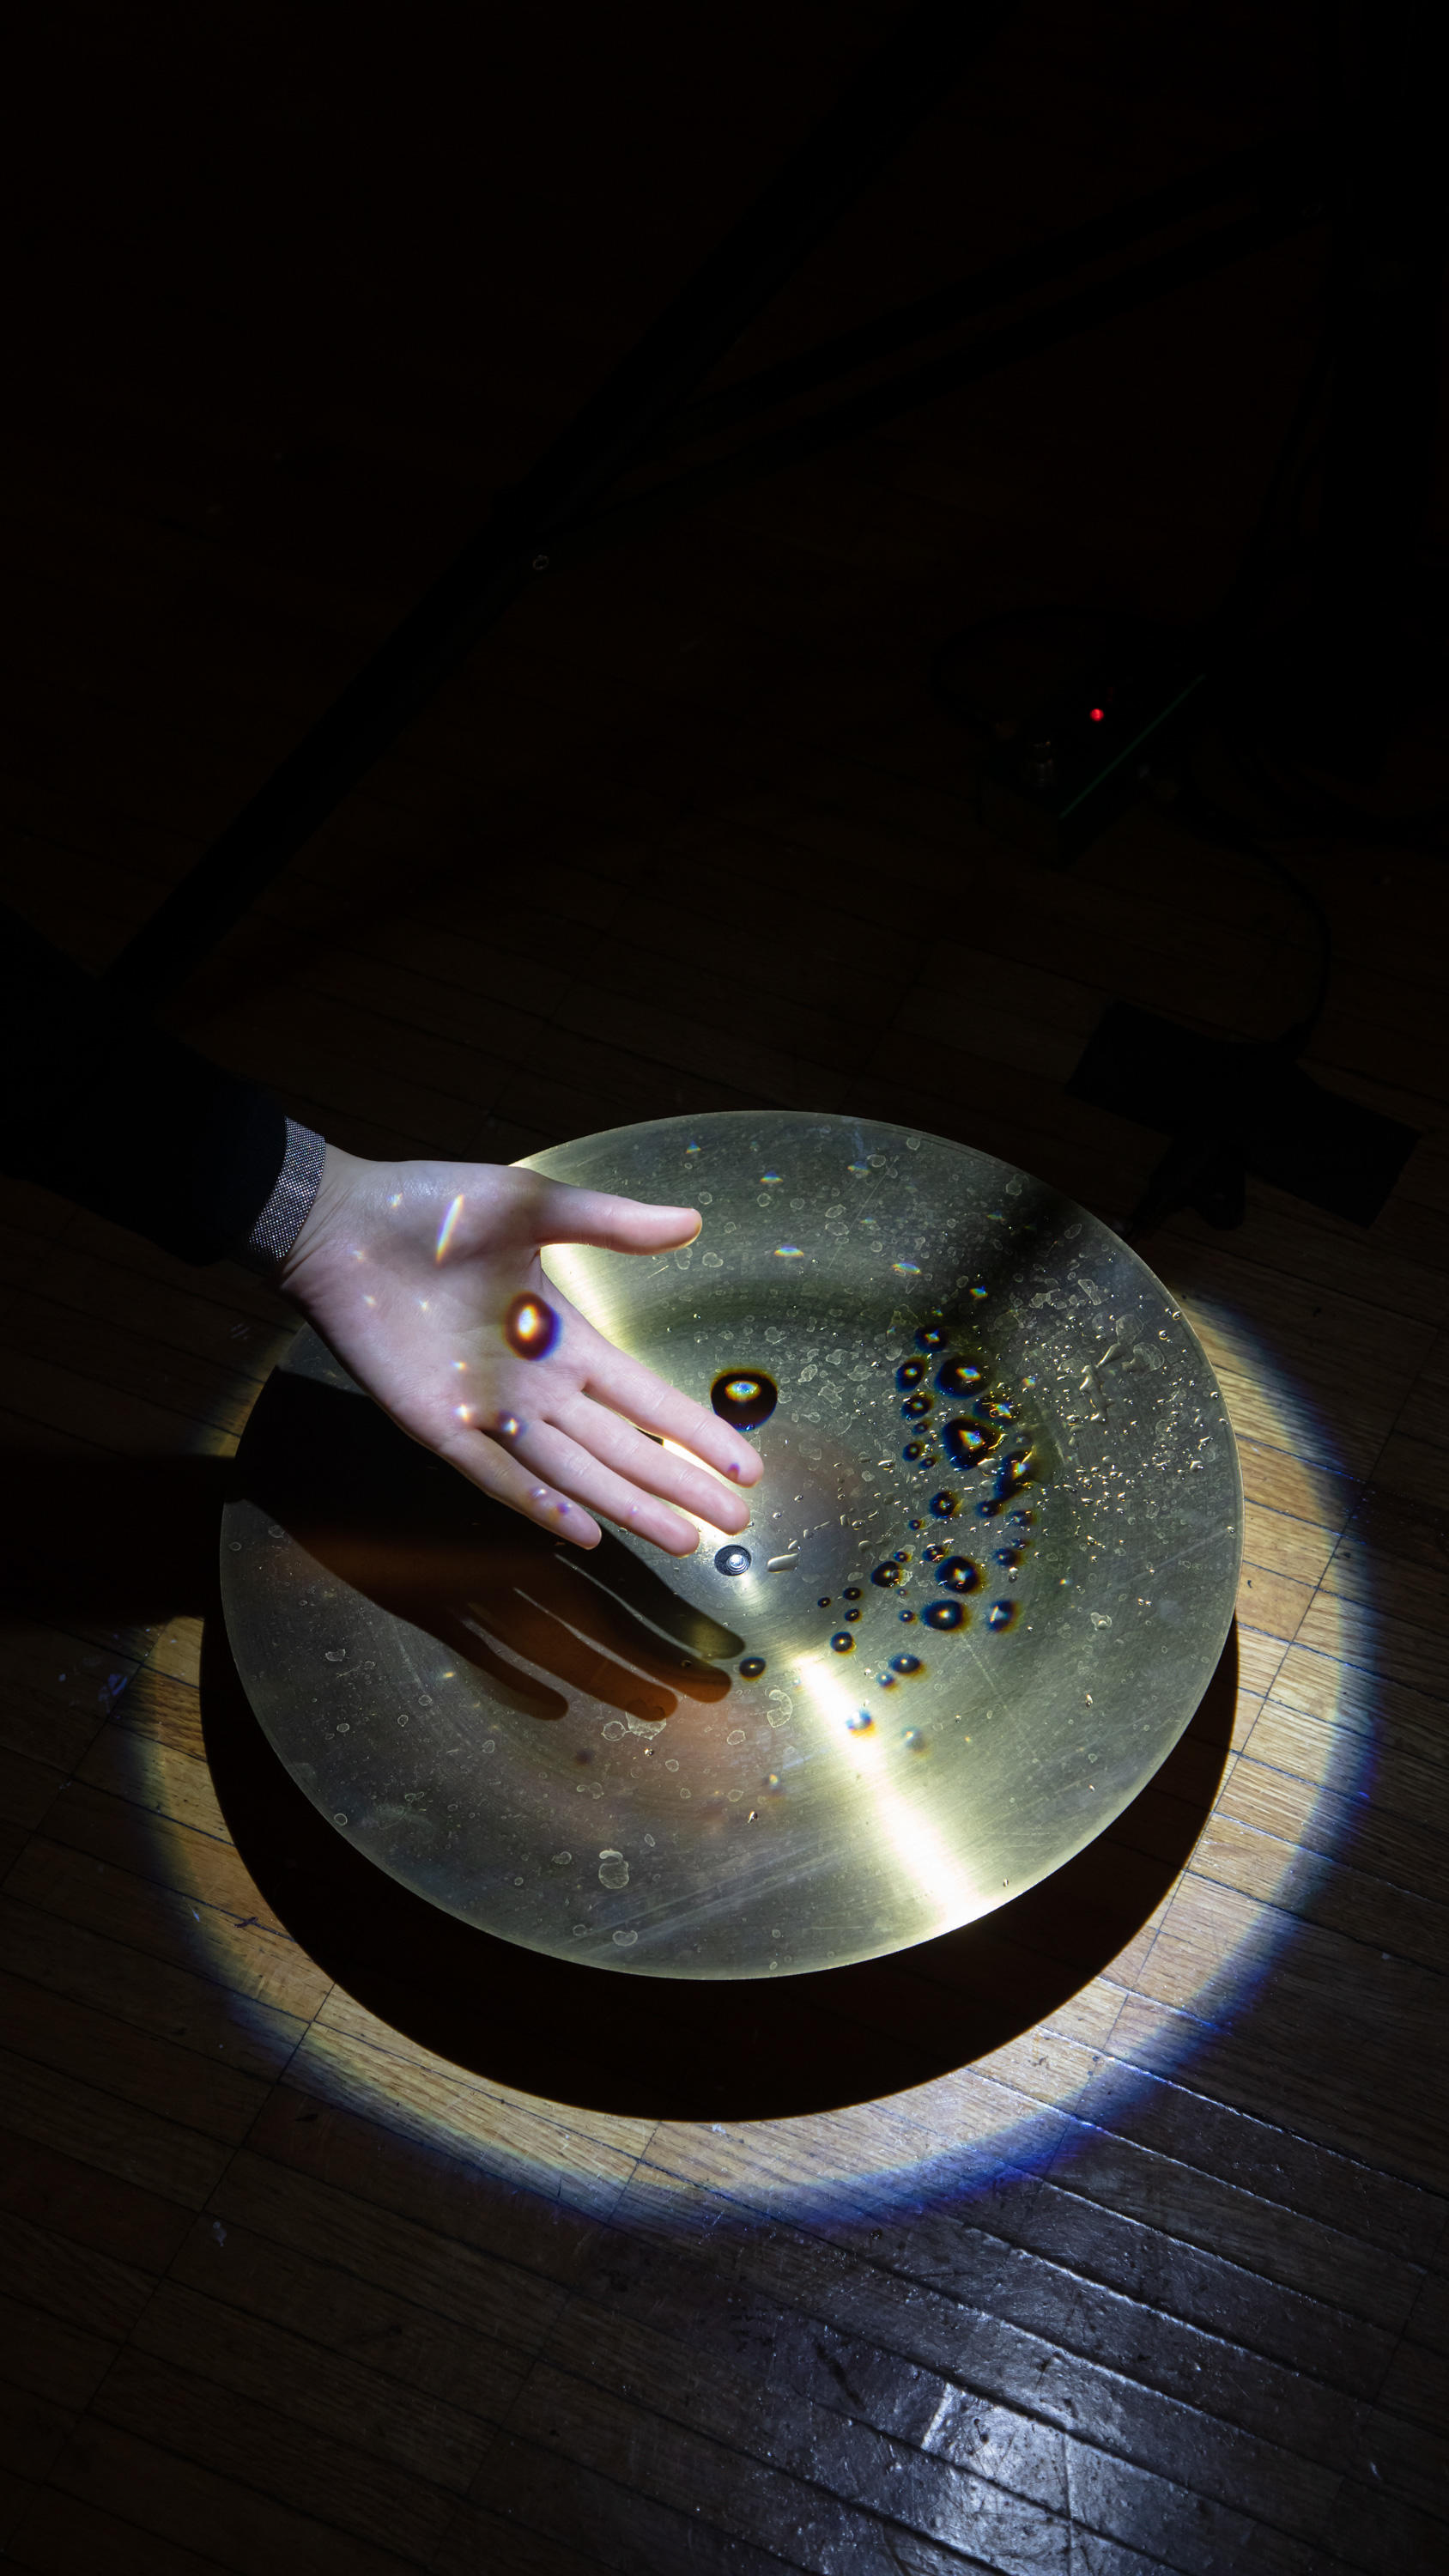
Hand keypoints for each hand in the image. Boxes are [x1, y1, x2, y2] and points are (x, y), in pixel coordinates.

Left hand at [275, 1147, 760, 1553]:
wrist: (345, 1224)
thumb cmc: (436, 1207)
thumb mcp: (536, 1207)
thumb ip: (612, 1224)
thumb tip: (692, 1222)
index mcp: (564, 1336)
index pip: (647, 1397)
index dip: (696, 1432)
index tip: (747, 1463)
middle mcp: (535, 1384)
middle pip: (623, 1447)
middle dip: (679, 1484)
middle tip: (736, 1521)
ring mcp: (488, 1409)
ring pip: (573, 1472)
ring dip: (627, 1504)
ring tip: (681, 1538)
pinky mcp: (437, 1423)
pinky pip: (495, 1475)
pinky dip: (538, 1504)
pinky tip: (585, 1534)